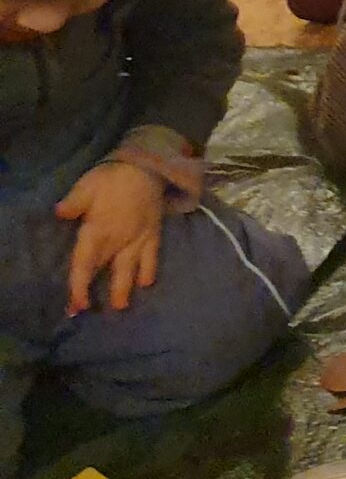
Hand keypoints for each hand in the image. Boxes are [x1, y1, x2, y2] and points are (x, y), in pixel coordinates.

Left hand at [55, 162, 165, 314]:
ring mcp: (138, 239)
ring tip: (121, 306)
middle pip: (104, 270)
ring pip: (130, 268)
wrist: (147, 167)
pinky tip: (148, 282)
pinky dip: (149, 269)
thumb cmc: (112, 178)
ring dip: (124, 287)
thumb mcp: (87, 186)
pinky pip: (152, 255)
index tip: (78, 305)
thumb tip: (59, 213)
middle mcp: (118, 240)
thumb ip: (73, 202)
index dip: (80, 286)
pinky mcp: (153, 233)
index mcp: (98, 231)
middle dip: (97, 292)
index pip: (85, 264)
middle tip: (89, 311)